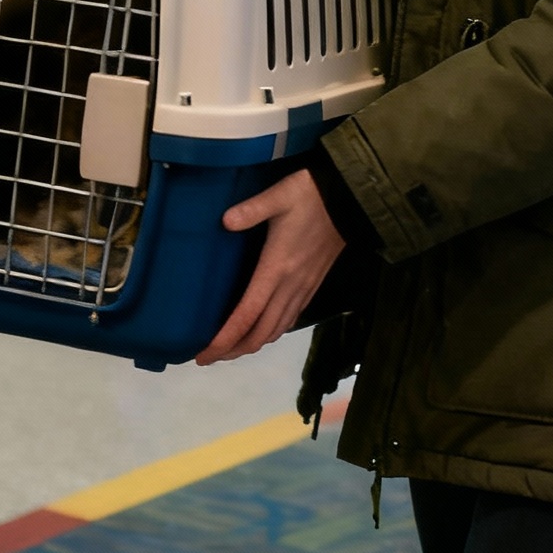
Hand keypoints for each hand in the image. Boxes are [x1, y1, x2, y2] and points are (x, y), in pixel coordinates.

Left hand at [195, 170, 344, 364]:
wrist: (349, 198)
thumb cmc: (310, 195)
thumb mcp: (279, 195)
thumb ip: (251, 209)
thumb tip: (224, 221)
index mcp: (276, 268)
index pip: (247, 315)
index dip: (225, 339)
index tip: (203, 354)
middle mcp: (290, 286)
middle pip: (260, 333)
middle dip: (233, 350)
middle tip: (207, 356)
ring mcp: (304, 288)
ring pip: (276, 330)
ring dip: (252, 345)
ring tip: (229, 348)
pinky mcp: (312, 285)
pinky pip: (289, 319)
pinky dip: (271, 332)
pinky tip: (261, 328)